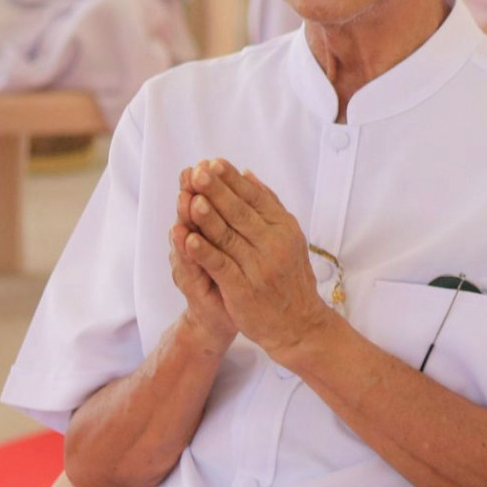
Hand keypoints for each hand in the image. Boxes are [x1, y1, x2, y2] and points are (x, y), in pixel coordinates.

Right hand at [168, 168, 236, 353]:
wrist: (227, 318)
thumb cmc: (237, 277)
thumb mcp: (242, 243)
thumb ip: (240, 213)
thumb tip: (248, 177)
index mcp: (209, 233)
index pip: (205, 202)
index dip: (207, 184)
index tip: (209, 162)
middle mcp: (194, 246)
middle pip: (191, 215)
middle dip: (193, 193)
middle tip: (192, 173)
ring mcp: (189, 265)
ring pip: (184, 238)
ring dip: (185, 218)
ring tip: (186, 198)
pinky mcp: (192, 287)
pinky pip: (188, 267)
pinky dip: (187, 252)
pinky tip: (186, 237)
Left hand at [174, 160, 340, 369]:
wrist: (298, 323)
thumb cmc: (289, 278)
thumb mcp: (288, 237)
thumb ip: (269, 206)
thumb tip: (248, 174)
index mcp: (285, 228)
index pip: (256, 198)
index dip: (232, 181)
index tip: (213, 163)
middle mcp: (275, 244)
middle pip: (240, 213)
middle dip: (217, 191)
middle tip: (198, 172)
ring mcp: (259, 267)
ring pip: (228, 237)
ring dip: (208, 217)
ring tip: (191, 197)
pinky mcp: (244, 289)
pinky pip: (221, 266)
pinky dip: (204, 252)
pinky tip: (188, 239)